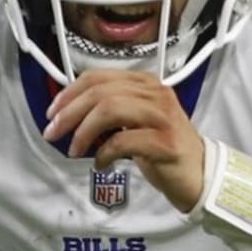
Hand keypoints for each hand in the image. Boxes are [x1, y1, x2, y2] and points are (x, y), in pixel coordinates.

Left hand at [43, 70, 204, 212]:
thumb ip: (109, 110)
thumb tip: (69, 113)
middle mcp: (155, 93)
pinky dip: (104, 153)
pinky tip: (100, 164)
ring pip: (110, 109)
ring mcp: (162, 116)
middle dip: (70, 113)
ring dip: (84, 131)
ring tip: (75, 150)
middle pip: (101, 92)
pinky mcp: (166, 141)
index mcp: (144, 83)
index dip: (70, 93)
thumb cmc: (162, 148)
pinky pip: (124, 140)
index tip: (52, 113)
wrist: (199, 173)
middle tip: (53, 133)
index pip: (98, 77)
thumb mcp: (134, 121)